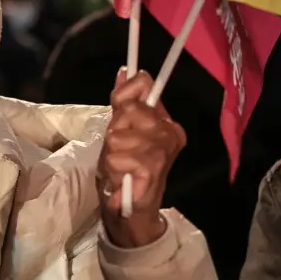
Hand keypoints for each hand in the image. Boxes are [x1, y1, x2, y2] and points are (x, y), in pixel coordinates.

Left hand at [97, 68, 185, 247]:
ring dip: (111, 154)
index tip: (118, 113)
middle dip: (115, 130)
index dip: (124, 96)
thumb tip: (125, 70)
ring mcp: (163, 150)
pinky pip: (118, 157)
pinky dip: (113, 168)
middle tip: (118, 150)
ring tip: (119, 166)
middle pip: (129, 109)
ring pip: (119, 135)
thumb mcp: (120, 129)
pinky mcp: (153, 169)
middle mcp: (169, 131)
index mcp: (164, 119)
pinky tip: (121, 178)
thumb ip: (123, 101)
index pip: (145, 86)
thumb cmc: (125, 168)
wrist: (132, 210)